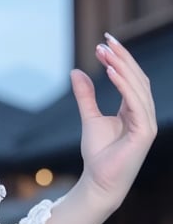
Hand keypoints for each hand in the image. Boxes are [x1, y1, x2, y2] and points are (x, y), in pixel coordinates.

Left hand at [71, 34, 156, 211]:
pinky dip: (124, 86)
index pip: (131, 78)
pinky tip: (111, 72)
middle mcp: (144, 114)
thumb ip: (86, 95)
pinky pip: (136, 104)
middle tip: (105, 41)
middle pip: (137, 78)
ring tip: (106, 52)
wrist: (98, 182)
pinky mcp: (144, 133)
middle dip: (122, 57)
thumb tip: (76, 71)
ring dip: (122, 67)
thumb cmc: (97, 154)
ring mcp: (147, 123)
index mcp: (135, 110)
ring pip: (138, 88)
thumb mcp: (89, 117)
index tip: (104, 42)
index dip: (120, 59)